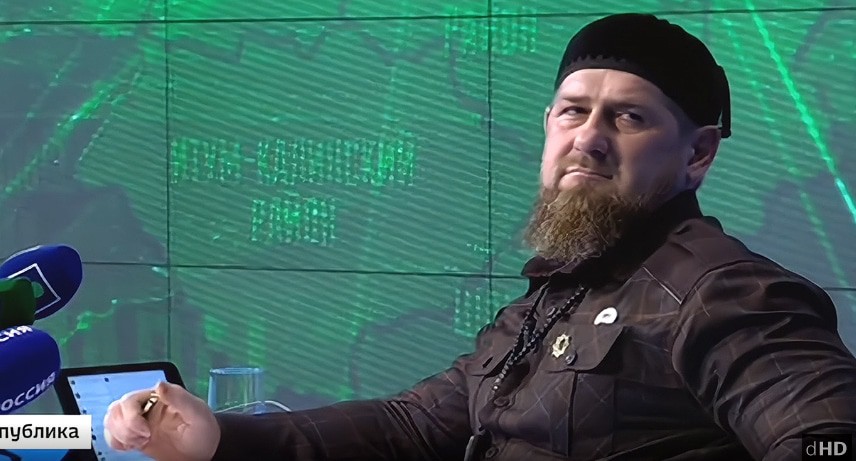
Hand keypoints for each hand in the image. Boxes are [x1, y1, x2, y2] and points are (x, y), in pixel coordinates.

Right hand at [103, 381, 220, 460]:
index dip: (131, 417)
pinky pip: (114, 434)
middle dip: (124, 428)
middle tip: (143, 439)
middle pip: (117, 410)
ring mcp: (140, 420)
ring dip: (120, 434)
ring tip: (139, 443)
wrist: (205, 450)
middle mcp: (147, 405)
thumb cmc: (204, 429)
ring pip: (112, 420)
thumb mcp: (197, 414)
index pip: (131, 400)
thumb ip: (179, 398)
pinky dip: (116, 441)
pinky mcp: (136, 434)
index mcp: (160, 396)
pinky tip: (131, 446)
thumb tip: (159, 385)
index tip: (145, 433)